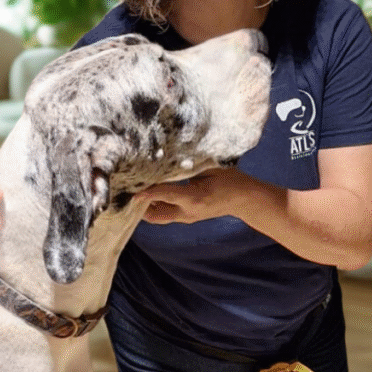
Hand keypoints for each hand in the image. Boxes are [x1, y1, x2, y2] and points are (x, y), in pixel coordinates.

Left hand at [139, 168, 257, 224]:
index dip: (148, 191)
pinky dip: (156, 205)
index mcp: (194, 198)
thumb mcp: (210, 168)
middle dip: (139, 205)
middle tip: (128, 190)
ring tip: (134, 190)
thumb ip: (189, 164)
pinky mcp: (187, 217)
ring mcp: (187, 217)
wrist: (244, 199)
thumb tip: (167, 154)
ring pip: (158, 216)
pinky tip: (149, 192)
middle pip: (155, 215)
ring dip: (146, 206)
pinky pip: (166, 214)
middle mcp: (187, 212)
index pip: (165, 194)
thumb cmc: (229, 178)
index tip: (132, 189)